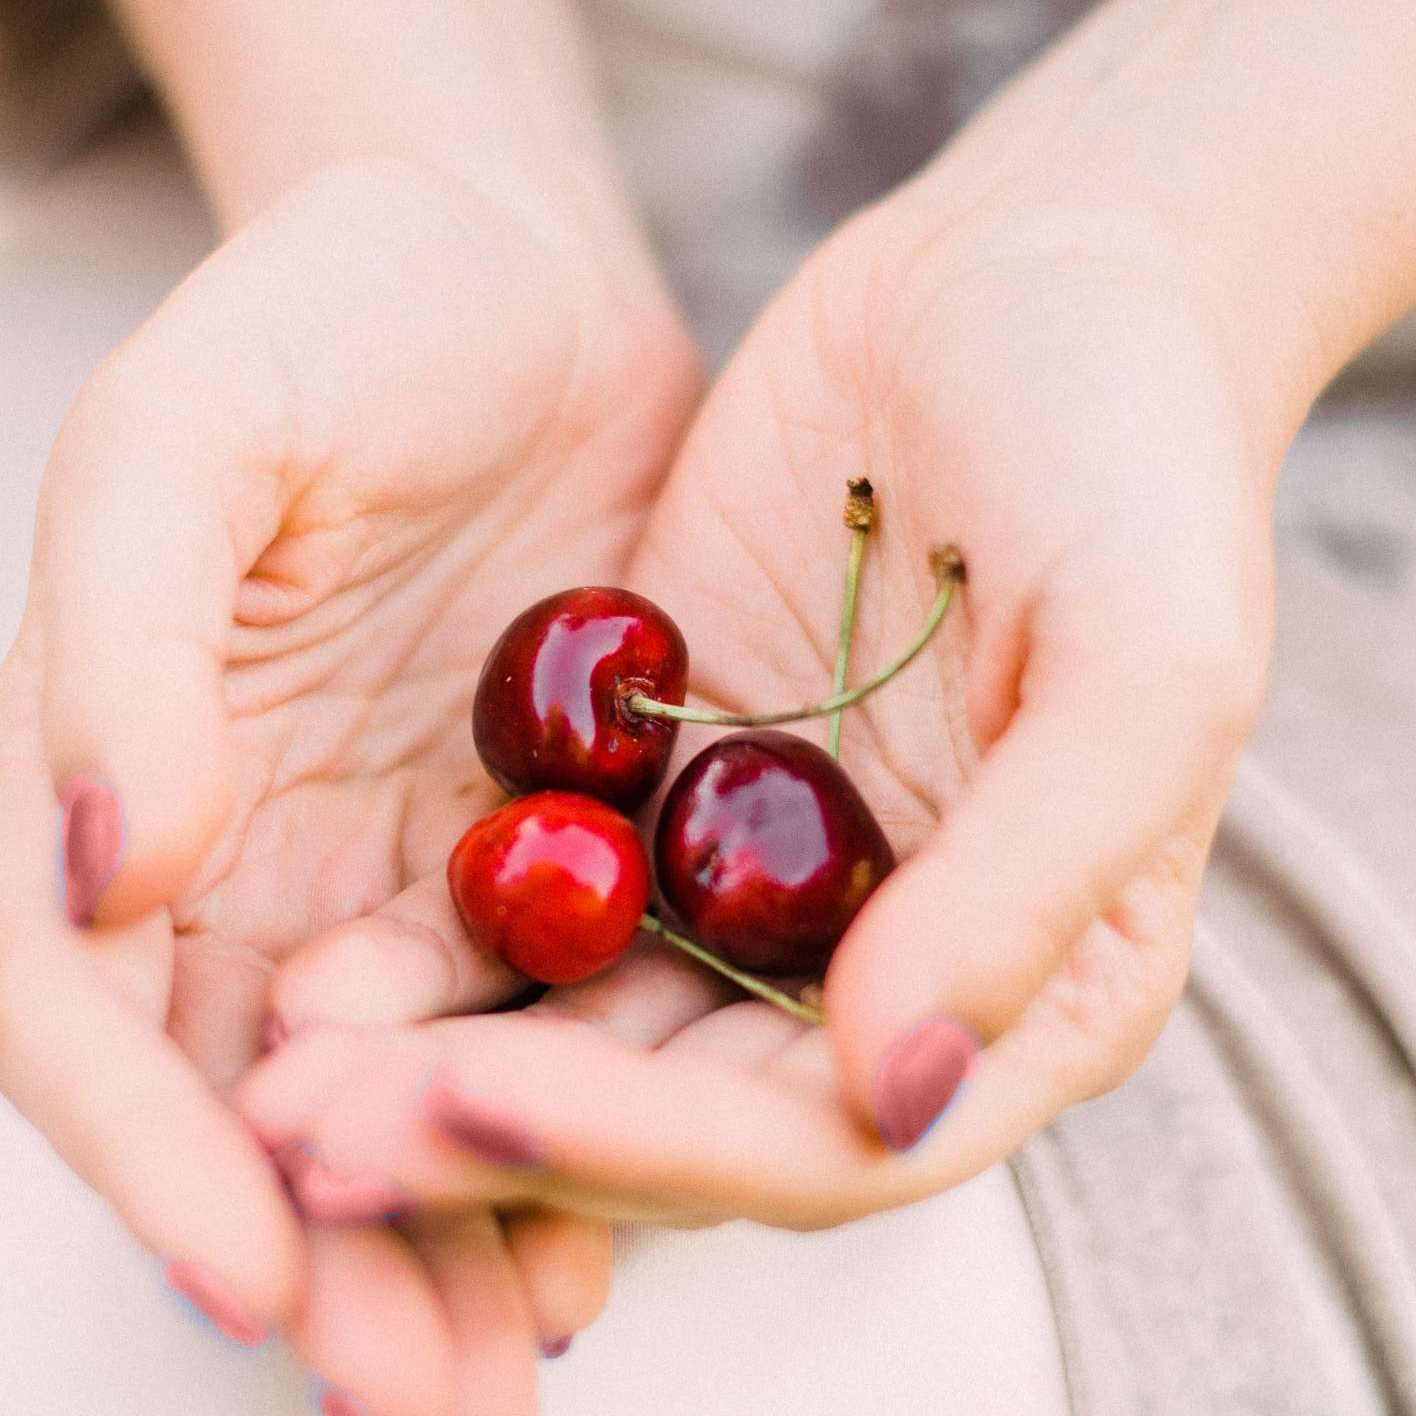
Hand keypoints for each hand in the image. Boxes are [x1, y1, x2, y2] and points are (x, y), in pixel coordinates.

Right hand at [0, 154, 698, 1415]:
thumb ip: (127, 633)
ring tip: (514, 1410)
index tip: (249, 1280)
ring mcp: (374, 886)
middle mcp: (222, 868)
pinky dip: (558, 1166)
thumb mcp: (195, 425)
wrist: (508, 267)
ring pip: (389, 1127)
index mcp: (99, 780)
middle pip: (242, 1125)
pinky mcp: (521, 878)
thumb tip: (102, 871)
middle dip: (321, 1285)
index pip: (81, 1018)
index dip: (151, 1164)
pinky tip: (618, 1262)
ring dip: (440, 1275)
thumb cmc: (327, 312)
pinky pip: (528, 1053)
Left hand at [235, 139, 1279, 1224]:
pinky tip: (305, 956)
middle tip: (302, 1139)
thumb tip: (888, 1088)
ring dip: (431, 1068)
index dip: (648, 1149)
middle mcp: (891, 976)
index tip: (470, 1100)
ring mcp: (762, 885)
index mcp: (1036, 996)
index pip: (826, 1141)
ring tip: (270, 1082)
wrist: (1037, 266)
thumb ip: (1029, 885)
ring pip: (583, 1028)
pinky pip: (534, 895)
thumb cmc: (1136, 456)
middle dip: (496, 1138)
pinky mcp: (661, 787)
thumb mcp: (1146, 660)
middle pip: (677, 1118)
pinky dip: (430, 942)